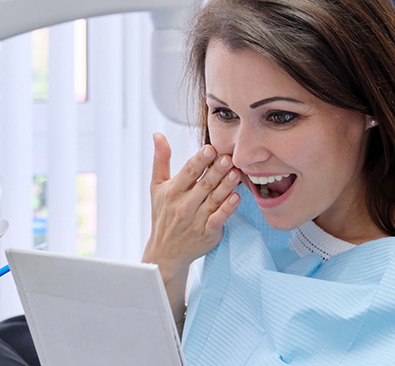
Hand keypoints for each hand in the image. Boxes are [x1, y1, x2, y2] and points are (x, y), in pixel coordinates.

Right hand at [142, 133, 240, 279]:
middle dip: (216, 170)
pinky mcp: (207, 233)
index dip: (200, 160)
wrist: (165, 252)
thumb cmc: (163, 215)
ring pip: (214, 199)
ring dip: (226, 185)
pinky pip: (219, 219)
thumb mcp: (157, 187)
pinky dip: (227, 208)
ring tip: (236, 173)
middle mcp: (184, 205)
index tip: (210, 148)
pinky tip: (236, 197)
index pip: (188, 172)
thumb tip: (158, 135)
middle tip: (229, 157)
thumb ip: (161, 160)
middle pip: (203, 184)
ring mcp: (196, 220)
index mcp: (172, 191)